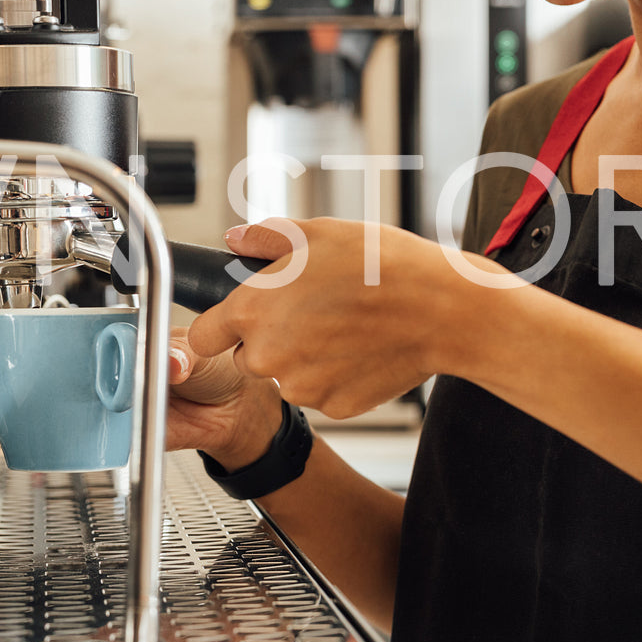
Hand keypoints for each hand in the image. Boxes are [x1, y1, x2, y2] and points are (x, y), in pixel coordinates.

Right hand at [0, 325, 281, 469]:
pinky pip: (63, 429)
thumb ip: (181, 354)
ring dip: (4, 396)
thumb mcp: (199, 351)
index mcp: (116, 333)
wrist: (235, 413)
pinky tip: (5, 428)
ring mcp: (100, 395)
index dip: (21, 326)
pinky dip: (32, 429)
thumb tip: (170, 360)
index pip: (59, 326)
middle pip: (38, 360)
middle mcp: (101, 362)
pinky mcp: (107, 428)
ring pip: (42, 394)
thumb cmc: (218, 368)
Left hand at [188, 217, 457, 418]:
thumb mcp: (317, 233)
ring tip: (342, 327)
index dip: (218, 326)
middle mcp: (268, 355)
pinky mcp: (333, 407)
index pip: (202, 336)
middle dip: (267, 340)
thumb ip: (265, 239)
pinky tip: (359, 349)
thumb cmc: (380, 266)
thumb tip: (235, 238)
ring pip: (285, 376)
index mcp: (252, 310)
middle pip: (246, 357)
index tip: (234, 321)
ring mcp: (301, 387)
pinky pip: (320, 392)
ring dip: (301, 359)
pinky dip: (334, 376)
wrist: (439, 309)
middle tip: (308, 313)